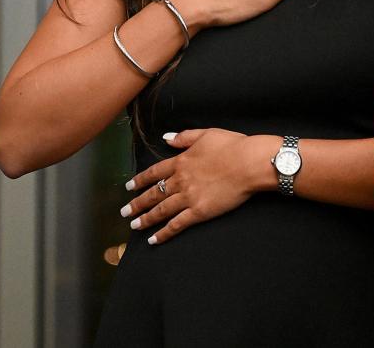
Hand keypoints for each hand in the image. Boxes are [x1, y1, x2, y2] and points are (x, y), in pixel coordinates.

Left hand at [120, 128, 278, 244]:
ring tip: (134, 225)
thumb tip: (167, 138)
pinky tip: (153, 239)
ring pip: (161, 210)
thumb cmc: (232, 145)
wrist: (249, 162)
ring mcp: (188, 197)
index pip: (155, 172)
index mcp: (181, 161)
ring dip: (145, 219)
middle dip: (137, 203)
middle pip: (153, 193)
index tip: (129, 186)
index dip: (140, 180)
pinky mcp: (199, 212)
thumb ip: (184, 137)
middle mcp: (180, 180)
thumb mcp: (207, 134)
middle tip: (124, 212)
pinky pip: (177, 225)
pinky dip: (163, 233)